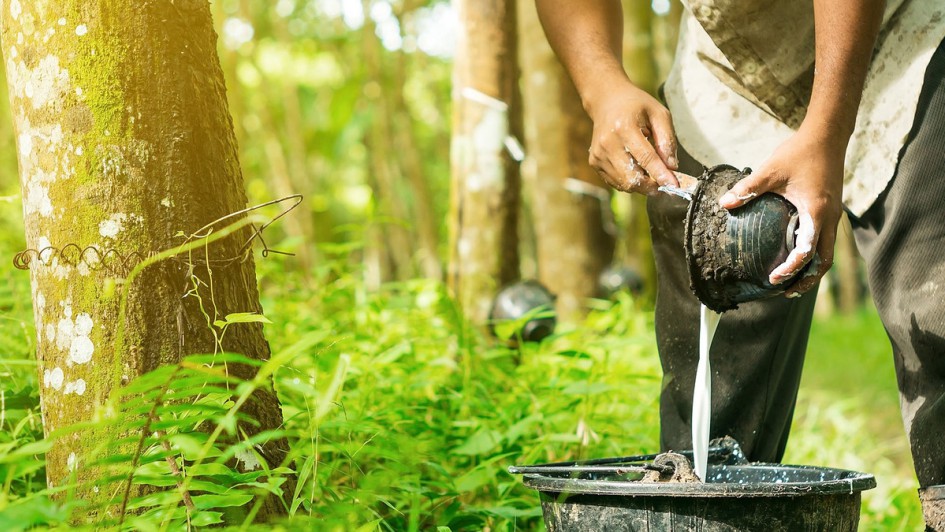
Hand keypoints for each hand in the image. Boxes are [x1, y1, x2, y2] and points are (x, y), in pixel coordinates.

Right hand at [586, 80, 678, 194]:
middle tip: (665, 185)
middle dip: (651, 186)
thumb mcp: (659, 114)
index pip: (646, 158)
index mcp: (624, 127)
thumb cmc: (636, 106)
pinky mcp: (594, 162)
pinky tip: (636, 170)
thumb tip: (672, 167)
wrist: (606, 101)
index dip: (661, 175)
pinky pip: (616, 182)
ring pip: (624, 184)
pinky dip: (630, 182)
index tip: (674, 186)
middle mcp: (608, 143)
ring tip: (650, 173)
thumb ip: (667, 139)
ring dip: (641, 185)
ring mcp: (598, 154)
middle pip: (632, 177)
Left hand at [718, 126, 844, 295]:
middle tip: (786, 292)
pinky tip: (797, 255)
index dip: (791, 269)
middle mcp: (830, 218)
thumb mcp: (770, 171)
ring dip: (813, 270)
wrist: (827, 135)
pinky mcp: (831, 210)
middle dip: (807, 279)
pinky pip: (825, 239)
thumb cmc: (800, 153)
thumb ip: (748, 189)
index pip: (807, 252)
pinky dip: (814, 254)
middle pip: (824, 261)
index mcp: (816, 212)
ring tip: (794, 283)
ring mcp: (833, 215)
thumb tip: (724, 204)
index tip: (774, 279)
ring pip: (828, 252)